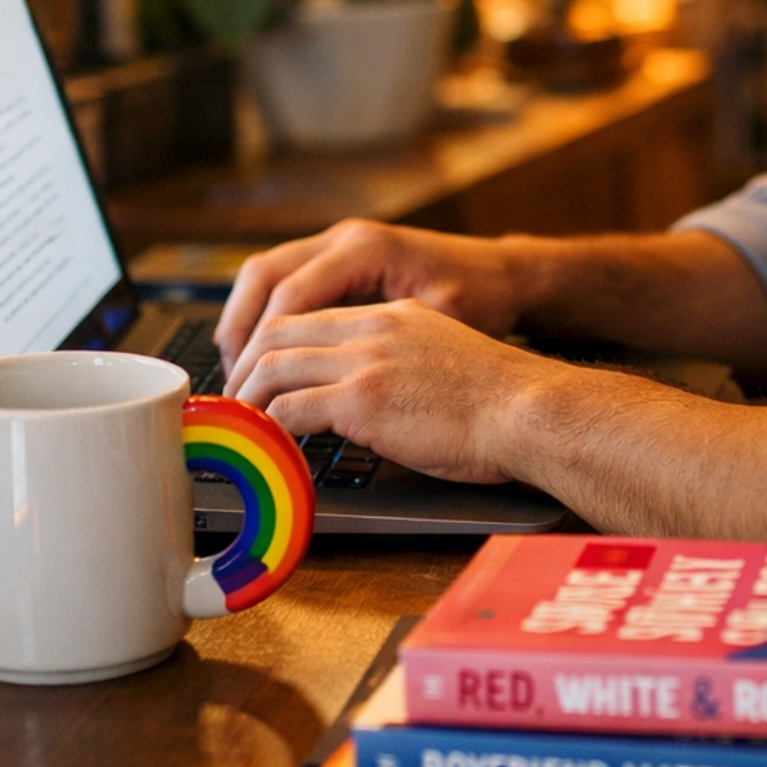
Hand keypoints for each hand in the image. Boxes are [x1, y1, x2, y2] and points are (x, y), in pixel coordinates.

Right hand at [213, 219, 519, 372]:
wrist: (503, 274)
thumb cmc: (480, 299)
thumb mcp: (438, 324)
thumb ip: (384, 348)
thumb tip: (330, 388)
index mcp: (367, 249)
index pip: (291, 294)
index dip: (263, 344)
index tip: (250, 387)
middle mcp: (346, 238)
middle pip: (265, 274)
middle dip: (241, 328)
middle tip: (233, 380)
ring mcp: (340, 243)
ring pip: (267, 272)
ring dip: (246, 318)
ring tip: (239, 370)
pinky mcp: (340, 258)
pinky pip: (286, 278)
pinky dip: (267, 312)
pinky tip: (265, 353)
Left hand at [223, 297, 548, 482]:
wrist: (531, 410)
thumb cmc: (501, 402)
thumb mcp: (443, 360)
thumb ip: (401, 364)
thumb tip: (370, 402)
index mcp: (392, 315)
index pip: (309, 317)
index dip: (272, 348)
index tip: (260, 380)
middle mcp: (373, 327)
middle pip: (277, 332)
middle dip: (245, 369)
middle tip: (235, 407)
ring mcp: (365, 359)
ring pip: (272, 366)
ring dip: (248, 402)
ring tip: (242, 432)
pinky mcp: (363, 398)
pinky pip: (288, 410)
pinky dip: (268, 431)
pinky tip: (269, 451)